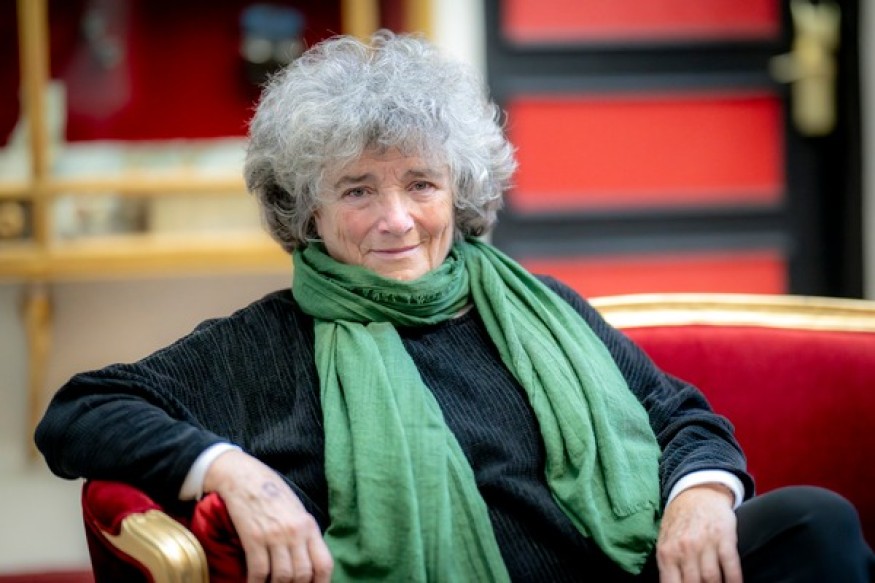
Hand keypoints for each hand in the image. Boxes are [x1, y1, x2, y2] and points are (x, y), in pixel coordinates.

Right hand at [203, 450, 332, 582]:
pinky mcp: (253, 538)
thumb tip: (308, 562)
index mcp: (308, 525)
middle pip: (302, 574)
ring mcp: (274, 536)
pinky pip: (259, 571)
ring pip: (282, 577)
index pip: (323, 563)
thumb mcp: (296, 511)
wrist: (244, 477)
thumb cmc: (271, 493)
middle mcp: (295, 532)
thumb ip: (304, 534)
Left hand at [656, 484, 741, 582]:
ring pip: (712, 579)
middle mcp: (685, 548)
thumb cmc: (679, 521)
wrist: (697, 493)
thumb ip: (667, 566)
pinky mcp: (725, 537)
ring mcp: (705, 543)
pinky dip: (735, 580)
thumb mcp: (665, 542)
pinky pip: (731, 566)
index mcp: (667, 552)